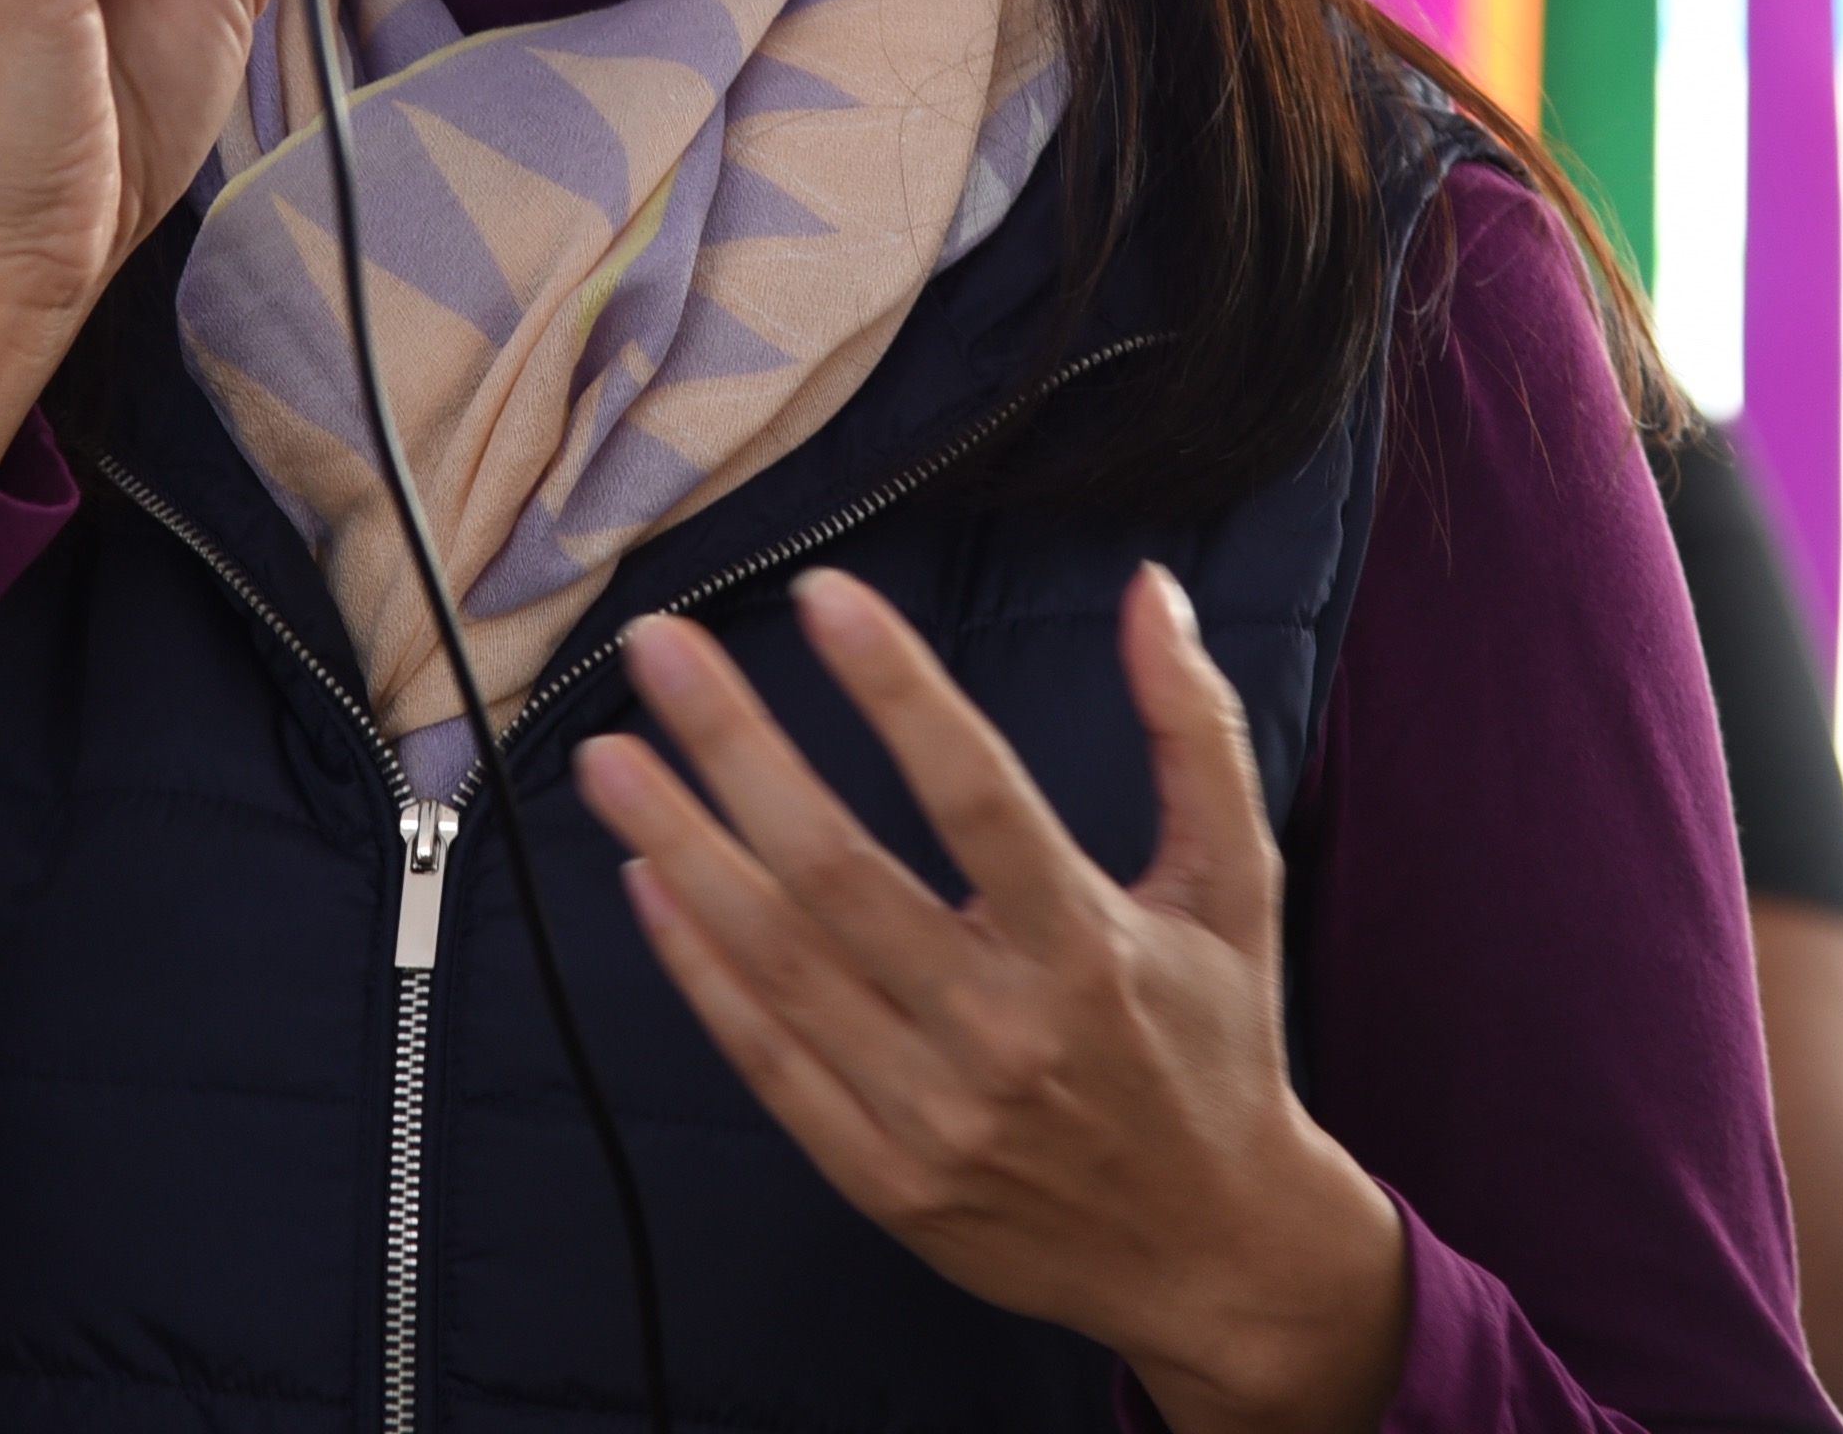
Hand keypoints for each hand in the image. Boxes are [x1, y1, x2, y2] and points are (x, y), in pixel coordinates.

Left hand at [578, 566, 1408, 1433]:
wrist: (1212, 1253)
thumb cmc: (1217, 1044)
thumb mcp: (1234, 882)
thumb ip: (1194, 730)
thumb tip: (1146, 588)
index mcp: (1090, 949)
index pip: (976, 796)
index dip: (896, 690)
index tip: (821, 595)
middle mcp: (1003, 1034)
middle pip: (838, 872)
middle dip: (735, 749)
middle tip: (658, 649)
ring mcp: (932, 1116)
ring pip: (778, 963)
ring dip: (682, 848)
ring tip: (609, 758)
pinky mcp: (882, 1177)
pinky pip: (765, 1061)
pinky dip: (697, 970)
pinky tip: (645, 881)